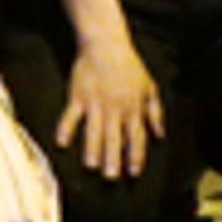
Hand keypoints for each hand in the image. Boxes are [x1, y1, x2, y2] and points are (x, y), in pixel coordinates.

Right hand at [54, 35, 161, 180]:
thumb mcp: (150, 87)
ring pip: (94, 129)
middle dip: (113, 158)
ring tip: (91, 166)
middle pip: (114, 136)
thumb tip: (160, 135)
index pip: (136, 135)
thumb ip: (155, 113)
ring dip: (92, 148)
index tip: (134, 172)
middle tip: (111, 177)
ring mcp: (95, 102)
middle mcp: (115, 108)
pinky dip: (66, 127)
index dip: (136, 154)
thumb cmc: (130, 67)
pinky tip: (62, 142)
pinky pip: (71, 114)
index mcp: (133, 107)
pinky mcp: (78, 95)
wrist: (107, 44)